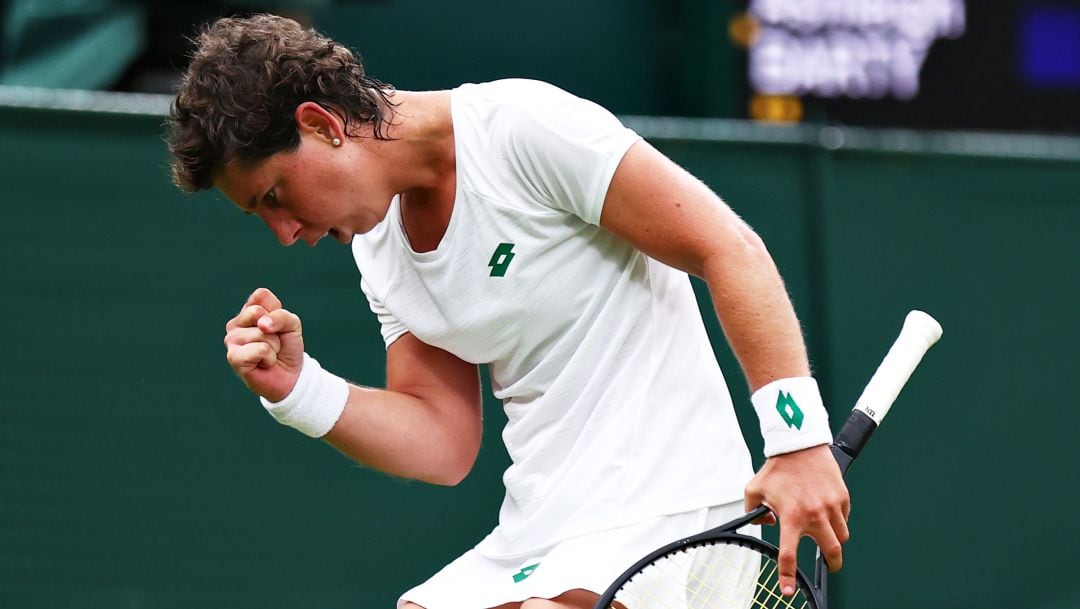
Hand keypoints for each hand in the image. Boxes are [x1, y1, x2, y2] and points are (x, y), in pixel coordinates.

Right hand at [223, 287, 304, 401]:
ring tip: (269, 354)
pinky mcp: (234, 357)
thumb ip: (281, 316)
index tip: (278, 326)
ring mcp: (231, 340)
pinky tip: (263, 363)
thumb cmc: (287, 347)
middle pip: (258, 313)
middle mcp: (235, 324)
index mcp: (247, 311)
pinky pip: (260, 349)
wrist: (290, 375)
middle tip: (274, 343)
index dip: (277, 311)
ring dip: (274, 346)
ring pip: (261, 333)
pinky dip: (269, 357)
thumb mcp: (292, 325)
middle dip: (275, 330)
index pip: (260, 295)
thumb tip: (262, 325)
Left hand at [744, 444, 849, 595]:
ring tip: (826, 533)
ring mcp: (831, 506)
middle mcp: (814, 515)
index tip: (789, 590)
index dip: (787, 576)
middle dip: (833, 564)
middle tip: (830, 566)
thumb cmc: (777, 467)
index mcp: (790, 516)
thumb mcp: (753, 489)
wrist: (799, 445)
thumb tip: (763, 524)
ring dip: (835, 539)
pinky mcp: (843, 497)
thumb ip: (752, 512)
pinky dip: (839, 519)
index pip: (789, 554)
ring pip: (841, 535)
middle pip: (832, 552)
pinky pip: (845, 517)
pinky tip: (827, 510)